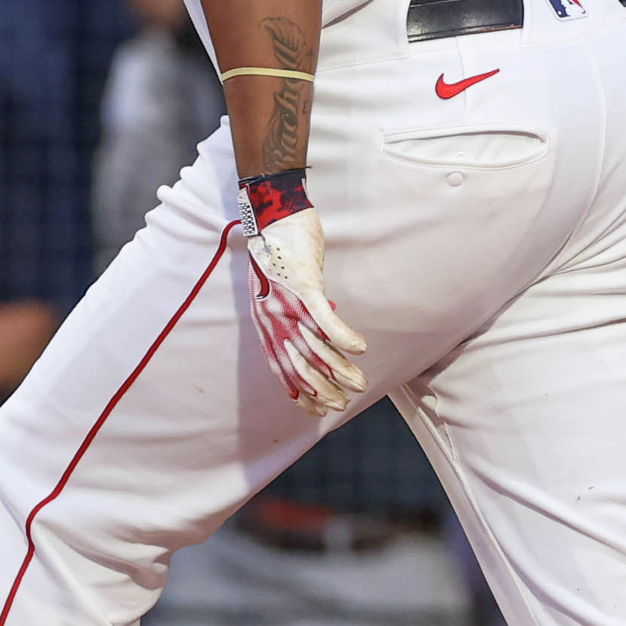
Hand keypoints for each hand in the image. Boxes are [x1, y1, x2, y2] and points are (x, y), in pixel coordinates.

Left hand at [243, 208, 368, 415]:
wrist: (272, 216)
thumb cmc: (278, 251)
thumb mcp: (281, 289)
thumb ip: (296, 313)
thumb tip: (320, 333)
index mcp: (265, 322)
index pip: (280, 368)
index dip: (300, 392)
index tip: (318, 410)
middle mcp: (273, 319)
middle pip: (300, 366)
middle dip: (323, 390)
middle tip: (343, 404)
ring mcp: (289, 304)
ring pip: (316, 348)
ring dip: (340, 369)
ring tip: (359, 384)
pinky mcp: (305, 286)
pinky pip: (325, 319)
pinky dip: (343, 337)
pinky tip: (360, 350)